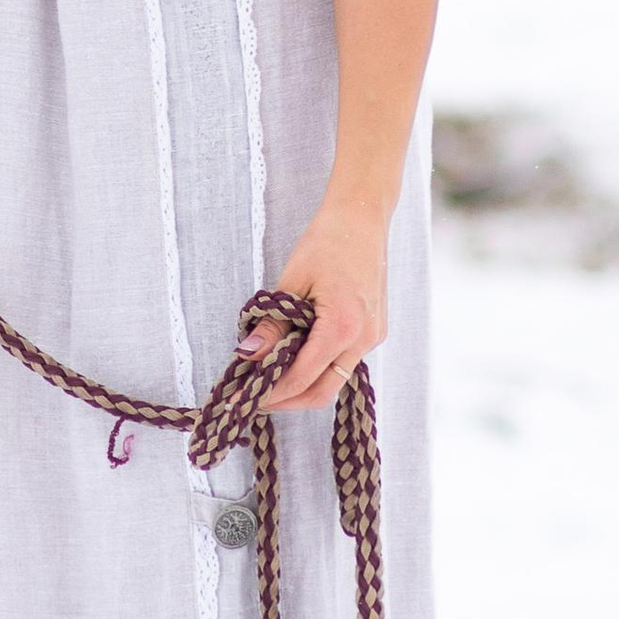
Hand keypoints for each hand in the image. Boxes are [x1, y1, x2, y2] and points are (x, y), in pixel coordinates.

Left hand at [246, 194, 388, 412]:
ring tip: (269, 377)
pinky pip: (344, 362)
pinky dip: (318, 366)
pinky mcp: (373, 331)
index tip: (244, 398)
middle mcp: (364, 339)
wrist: (362, 218)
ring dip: (302, 384)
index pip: (302, 378)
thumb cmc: (326, 242)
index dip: (271, 393)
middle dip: (287, 400)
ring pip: (334, 380)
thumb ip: (272, 325)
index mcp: (344, 327)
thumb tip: (248, 355)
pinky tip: (294, 356)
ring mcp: (373, 337)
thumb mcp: (292, 283)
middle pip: (322, 392)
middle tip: (254, 398)